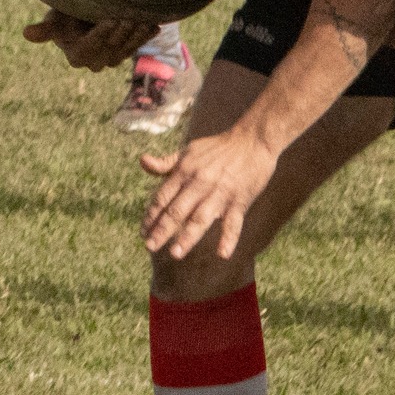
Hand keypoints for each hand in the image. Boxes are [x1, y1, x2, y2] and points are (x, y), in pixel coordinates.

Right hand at [22, 11, 158, 70]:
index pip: (91, 46)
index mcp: (76, 57)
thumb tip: (26, 33)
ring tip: (144, 19)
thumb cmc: (65, 17)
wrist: (82, 19)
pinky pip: (136, 46)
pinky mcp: (125, 54)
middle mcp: (95, 64)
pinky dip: (145, 36)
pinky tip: (154, 27)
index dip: (101, 33)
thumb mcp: (56, 21)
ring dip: (136, 35)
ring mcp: (112, 61)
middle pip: (110, 47)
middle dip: (121, 31)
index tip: (111, 19)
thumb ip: (45, 30)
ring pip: (126, 48)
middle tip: (131, 16)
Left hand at [140, 130, 278, 259]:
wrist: (252, 140)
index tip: (143, 232)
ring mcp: (220, 193)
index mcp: (185, 171)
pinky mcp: (240, 200)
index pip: (162, 197)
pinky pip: (233, 222)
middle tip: (150, 246)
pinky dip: (229, 238)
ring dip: (187, 236)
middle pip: (177, 210)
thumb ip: (166, 162)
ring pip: (200, 218)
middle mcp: (200, 183)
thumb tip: (142, 161)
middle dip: (162, 230)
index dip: (151, 215)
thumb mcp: (188, 151)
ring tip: (175, 253)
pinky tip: (222, 254)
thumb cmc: (218, 148)